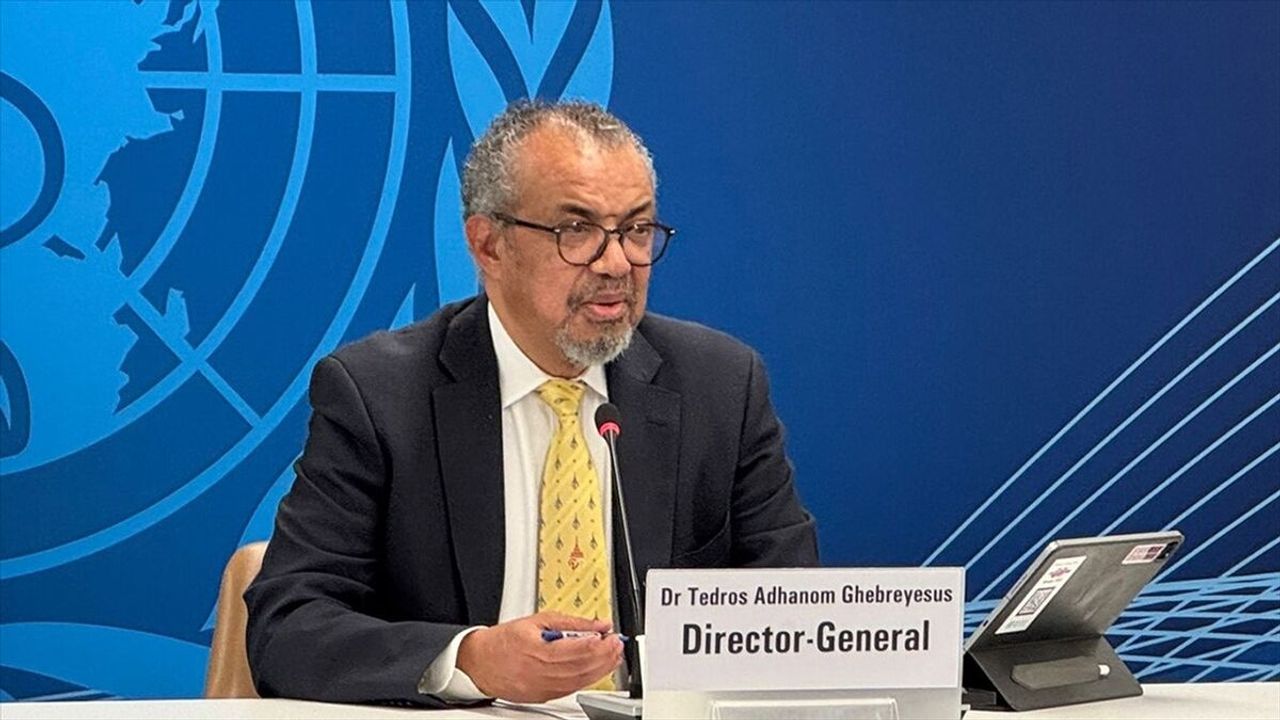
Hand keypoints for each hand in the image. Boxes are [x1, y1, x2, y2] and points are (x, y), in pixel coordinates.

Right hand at [457, 611, 623, 701]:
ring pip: (580, 681)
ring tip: (612, 657)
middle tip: (617, 645)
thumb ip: (570, 622)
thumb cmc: (503, 641)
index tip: (611, 635)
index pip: (578, 650)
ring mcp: (542, 688)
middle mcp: (541, 673)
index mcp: (538, 651)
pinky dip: (587, 679)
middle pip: (582, 667)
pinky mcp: (543, 697)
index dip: (599, 644)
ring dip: (601, 669)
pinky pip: (571, 689)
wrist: (479, 663)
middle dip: (605, 656)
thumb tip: (598, 624)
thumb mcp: (536, 621)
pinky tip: (595, 670)